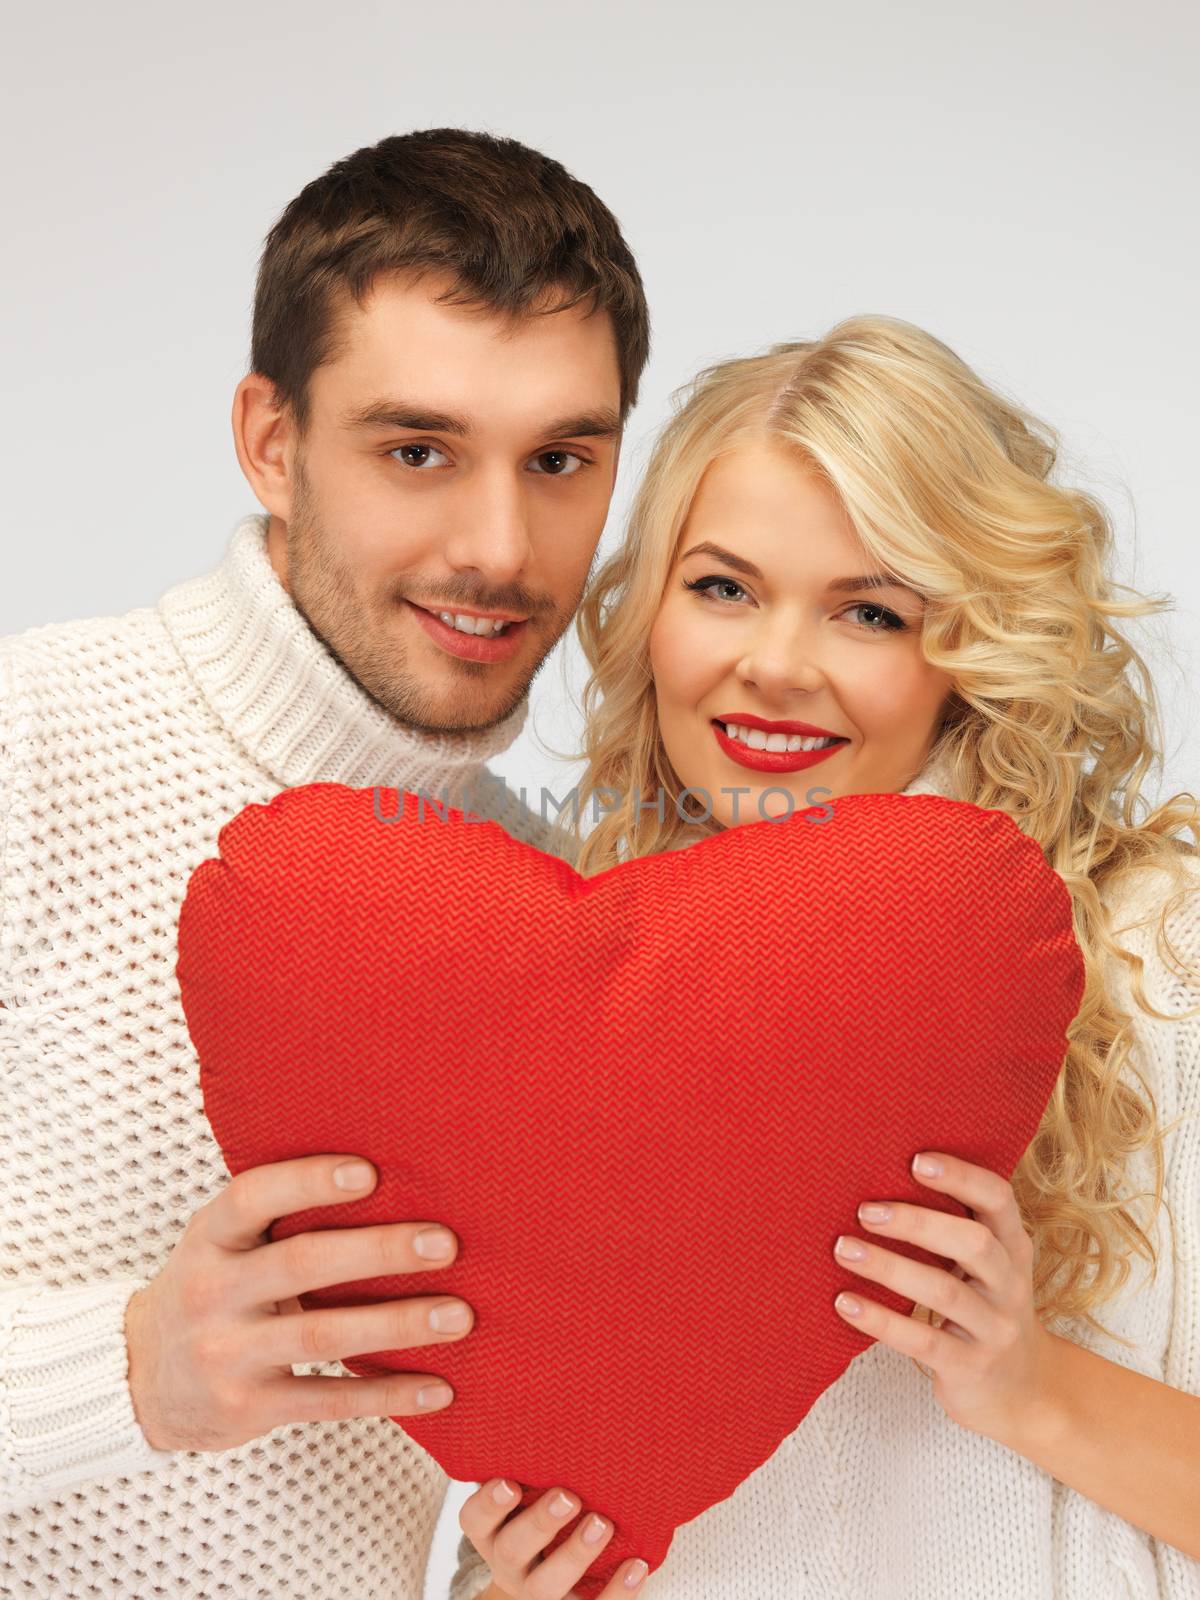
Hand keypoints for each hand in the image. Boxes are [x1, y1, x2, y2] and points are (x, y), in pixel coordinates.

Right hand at [124, 1154, 471, 1450]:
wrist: (141, 1379)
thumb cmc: (214, 1288)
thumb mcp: (224, 1244)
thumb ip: (280, 1217)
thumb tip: (391, 1176)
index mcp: (210, 1238)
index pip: (253, 1197)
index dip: (309, 1181)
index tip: (370, 1172)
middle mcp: (211, 1292)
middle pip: (302, 1264)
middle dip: (380, 1252)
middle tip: (446, 1244)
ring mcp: (226, 1354)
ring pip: (323, 1336)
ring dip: (398, 1325)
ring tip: (459, 1316)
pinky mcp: (247, 1408)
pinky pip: (328, 1401)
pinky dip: (387, 1395)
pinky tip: (438, 1388)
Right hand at [459, 1478, 649, 1597]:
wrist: (551, 1572)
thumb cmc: (539, 1509)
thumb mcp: (525, 1489)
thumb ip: (530, 1462)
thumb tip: (559, 1400)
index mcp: (490, 1529)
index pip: (474, 1519)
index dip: (488, 1504)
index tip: (509, 1483)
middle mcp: (507, 1563)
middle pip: (513, 1550)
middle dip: (540, 1523)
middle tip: (568, 1497)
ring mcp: (537, 1591)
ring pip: (546, 1586)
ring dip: (576, 1554)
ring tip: (603, 1523)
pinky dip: (617, 1591)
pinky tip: (638, 1564)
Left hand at [831, 1150, 1058, 1440]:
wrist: (1023, 1391)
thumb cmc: (985, 1307)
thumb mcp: (987, 1266)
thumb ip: (955, 1228)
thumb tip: (881, 1178)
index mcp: (1013, 1246)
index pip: (999, 1199)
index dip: (961, 1177)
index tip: (914, 1160)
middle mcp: (1011, 1284)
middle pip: (973, 1243)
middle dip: (917, 1222)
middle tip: (864, 1211)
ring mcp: (994, 1329)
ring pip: (944, 1291)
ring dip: (889, 1267)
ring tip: (843, 1249)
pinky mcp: (970, 1367)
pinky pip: (922, 1340)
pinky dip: (880, 1320)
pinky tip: (845, 1303)